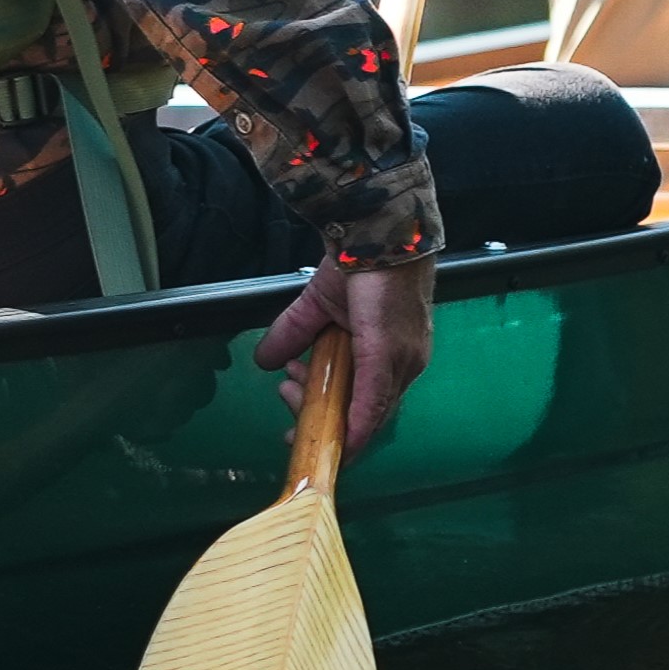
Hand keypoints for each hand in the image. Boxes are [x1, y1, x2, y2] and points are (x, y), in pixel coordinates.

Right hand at [256, 254, 434, 454]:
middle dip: (319, 414)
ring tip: (287, 389)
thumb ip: (293, 334)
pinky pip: (371, 404)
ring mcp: (401, 362)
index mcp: (393, 352)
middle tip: (285, 395)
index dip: (335, 419)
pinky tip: (330, 438)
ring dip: (321, 414)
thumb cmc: (356, 263)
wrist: (373, 230)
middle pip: (363, 414)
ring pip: (362, 414)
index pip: (369, 403)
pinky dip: (351, 428)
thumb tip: (263, 361)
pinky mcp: (387, 355)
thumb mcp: (318, 306)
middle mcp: (405, 363)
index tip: (300, 417)